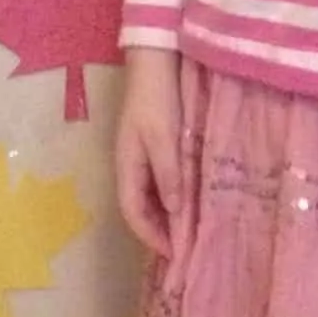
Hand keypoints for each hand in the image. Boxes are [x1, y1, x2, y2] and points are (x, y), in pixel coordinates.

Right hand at [115, 46, 182, 258]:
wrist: (155, 62)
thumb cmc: (157, 99)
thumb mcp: (164, 137)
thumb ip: (168, 174)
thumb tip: (173, 211)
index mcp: (127, 165)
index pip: (132, 212)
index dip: (150, 236)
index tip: (173, 254)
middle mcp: (131, 165)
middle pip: (140, 208)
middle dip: (159, 231)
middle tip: (185, 249)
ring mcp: (142, 156)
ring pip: (151, 196)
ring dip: (166, 216)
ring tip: (190, 232)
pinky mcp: (155, 146)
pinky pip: (161, 181)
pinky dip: (173, 197)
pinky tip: (190, 201)